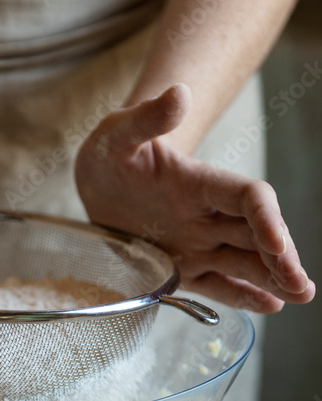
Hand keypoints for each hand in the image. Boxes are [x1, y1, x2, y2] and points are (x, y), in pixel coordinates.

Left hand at [75, 84, 314, 312]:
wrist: (98, 181)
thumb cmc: (112, 151)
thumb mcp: (117, 134)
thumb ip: (147, 118)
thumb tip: (179, 93)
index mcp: (200, 182)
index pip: (247, 197)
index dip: (266, 218)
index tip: (276, 243)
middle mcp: (207, 215)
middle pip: (256, 236)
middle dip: (282, 259)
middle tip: (302, 285)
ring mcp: (198, 244)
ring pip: (244, 263)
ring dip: (272, 280)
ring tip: (299, 296)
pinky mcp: (182, 267)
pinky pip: (217, 284)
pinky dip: (242, 296)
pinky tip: (269, 307)